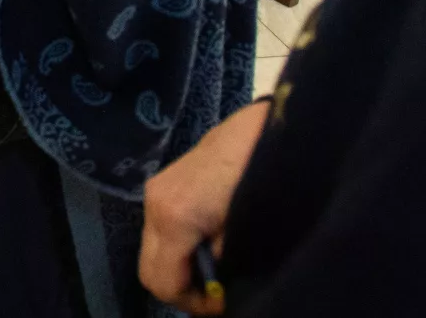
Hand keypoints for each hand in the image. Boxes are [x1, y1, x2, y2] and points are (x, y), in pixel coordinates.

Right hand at [139, 101, 269, 314]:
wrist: (275, 125)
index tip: (223, 304)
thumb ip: (224, 265)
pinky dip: (182, 242)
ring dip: (182, 264)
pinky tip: (213, 237)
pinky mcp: (168, 178)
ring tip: (220, 265)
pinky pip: (164, 225)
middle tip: (218, 292)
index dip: (192, 303)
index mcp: (173, 218)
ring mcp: (158, 187)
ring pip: (155, 246)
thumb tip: (218, 286)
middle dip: (182, 288)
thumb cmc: (264, 180)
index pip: (162, 282)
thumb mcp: (247, 233)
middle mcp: (154, 203)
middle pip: (150, 267)